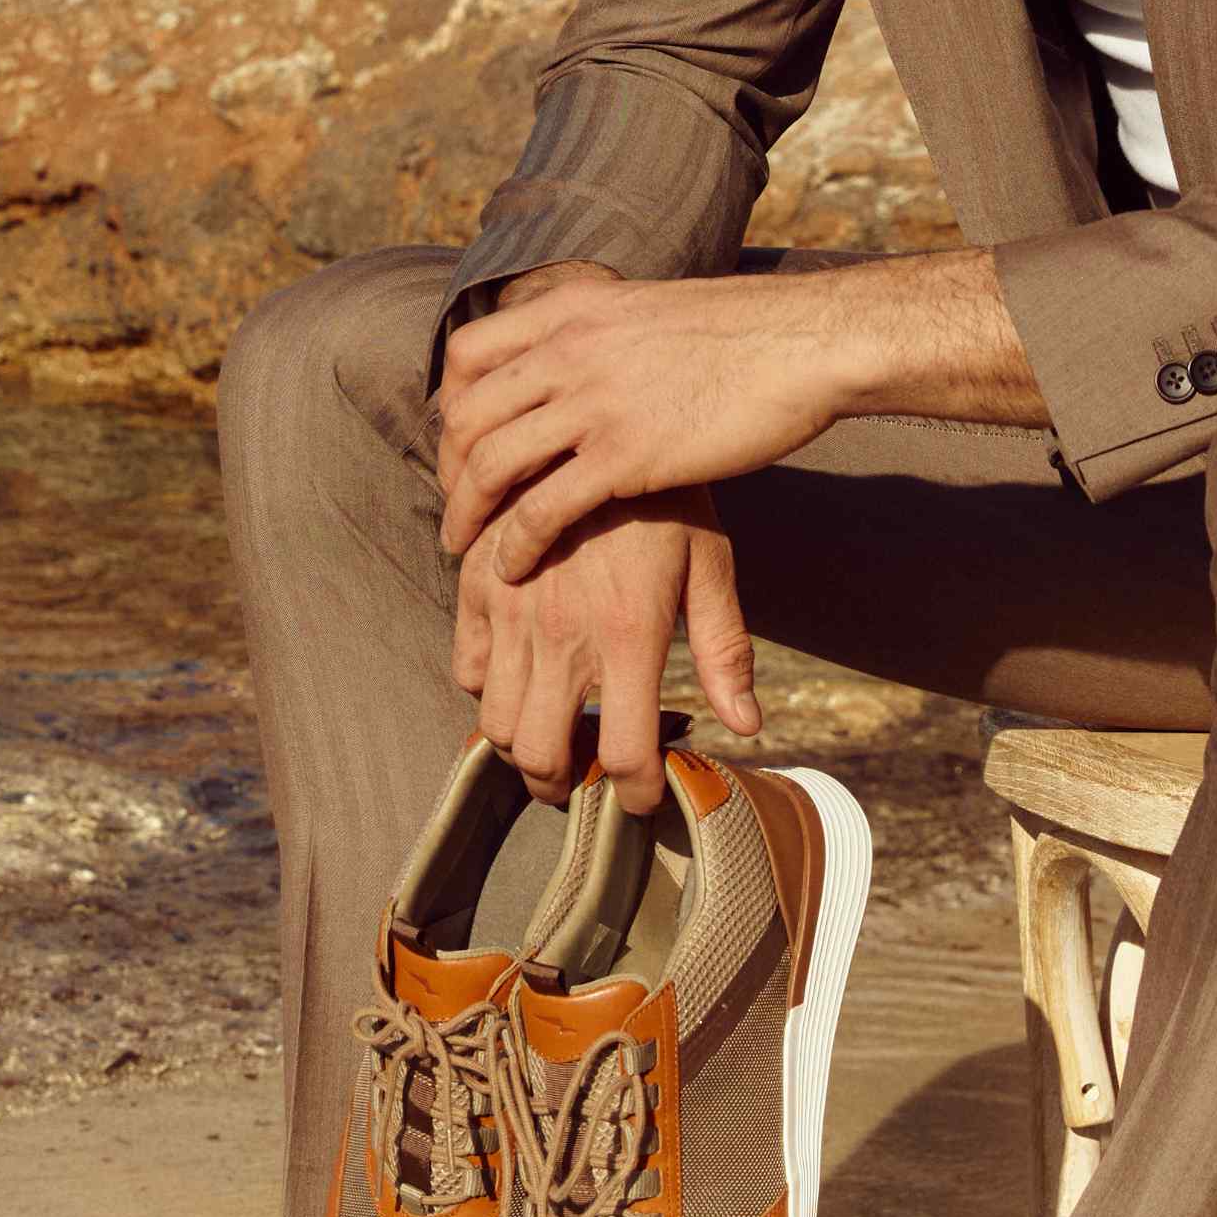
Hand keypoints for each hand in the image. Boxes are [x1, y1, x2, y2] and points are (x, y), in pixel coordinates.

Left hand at [436, 272, 853, 585]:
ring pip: (490, 464)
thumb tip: (579, 354)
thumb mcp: (647, 311)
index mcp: (570, 309)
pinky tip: (513, 568)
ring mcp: (593, 402)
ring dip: (466, 514)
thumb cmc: (742, 335)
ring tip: (465, 548)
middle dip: (449, 469)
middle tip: (458, 507)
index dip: (450, 405)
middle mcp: (568, 349)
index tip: (460, 444)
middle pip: (467, 415)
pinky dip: (514, 544)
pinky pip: (541, 508)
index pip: (466, 353)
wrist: (805, 343)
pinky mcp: (624, 456)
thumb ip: (600, 333)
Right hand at [450, 488, 762, 812]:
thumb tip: (748, 725)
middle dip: (564, 786)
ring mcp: (513, 614)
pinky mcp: (478, 588)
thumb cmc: (667, 496)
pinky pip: (468, 669)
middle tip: (583, 780)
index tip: (643, 798)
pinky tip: (522, 680)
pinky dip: (489, 692)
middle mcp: (563, 636)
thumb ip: (726, 649)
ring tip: (551, 739)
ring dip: (524, 747)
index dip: (636, 794)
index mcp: (629, 636)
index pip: (624, 754)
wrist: (595, 419)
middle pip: (543, 756)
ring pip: (497, 724)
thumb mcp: (710, 563)